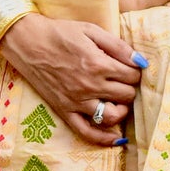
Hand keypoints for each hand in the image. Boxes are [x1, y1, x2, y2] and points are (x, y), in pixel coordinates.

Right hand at [0, 16, 147, 144]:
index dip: (135, 71)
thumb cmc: (60, 33)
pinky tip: (116, 139)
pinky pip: (87, 132)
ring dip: (121, 109)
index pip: (133, 76)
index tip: (130, 67)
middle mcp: (90, 86)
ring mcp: (77, 101)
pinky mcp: (64, 111)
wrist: (28, 42)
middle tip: (123, 80)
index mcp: (99, 64)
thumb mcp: (91, 31)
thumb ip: (118, 46)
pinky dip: (104, 139)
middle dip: (129, 87)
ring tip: (118, 101)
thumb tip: (141, 62)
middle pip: (127, 95)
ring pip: (113, 116)